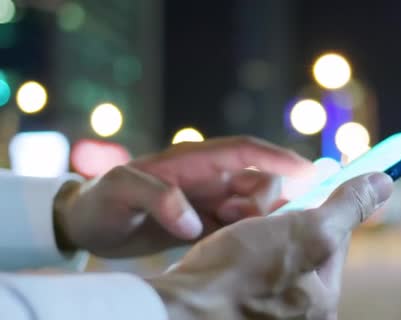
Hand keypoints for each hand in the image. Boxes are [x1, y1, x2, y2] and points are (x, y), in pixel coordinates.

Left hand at [54, 136, 313, 257]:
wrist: (85, 224)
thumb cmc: (99, 202)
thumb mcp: (118, 192)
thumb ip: (156, 197)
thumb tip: (194, 221)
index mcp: (194, 161)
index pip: (247, 151)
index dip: (280, 159)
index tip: (310, 172)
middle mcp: (208, 178)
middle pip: (259, 180)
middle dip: (266, 200)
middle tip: (243, 224)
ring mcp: (208, 200)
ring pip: (253, 204)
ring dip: (256, 220)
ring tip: (234, 237)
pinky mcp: (204, 223)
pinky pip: (239, 226)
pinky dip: (248, 234)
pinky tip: (245, 249)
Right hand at [146, 173, 392, 319]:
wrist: (174, 309)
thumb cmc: (242, 273)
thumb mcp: (308, 231)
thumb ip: (348, 208)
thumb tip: (385, 182)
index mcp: (322, 303)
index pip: (335, 239)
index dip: (319, 207)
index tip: (299, 192)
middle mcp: (298, 314)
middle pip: (300, 244)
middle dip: (281, 218)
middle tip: (258, 211)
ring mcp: (263, 312)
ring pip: (270, 248)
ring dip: (256, 226)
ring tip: (235, 224)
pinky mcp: (233, 305)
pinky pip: (243, 261)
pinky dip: (235, 243)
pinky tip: (221, 242)